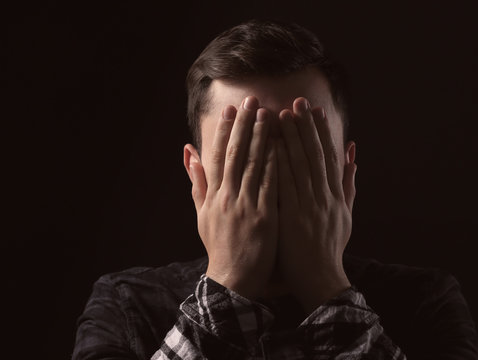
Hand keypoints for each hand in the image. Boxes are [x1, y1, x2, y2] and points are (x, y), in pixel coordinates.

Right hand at [184, 96, 277, 299]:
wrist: (232, 278)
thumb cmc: (218, 246)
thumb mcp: (202, 214)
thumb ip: (197, 182)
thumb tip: (189, 152)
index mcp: (213, 196)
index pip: (218, 156)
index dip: (226, 131)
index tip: (232, 110)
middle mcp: (227, 197)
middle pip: (235, 154)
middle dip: (244, 125)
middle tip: (252, 100)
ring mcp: (245, 206)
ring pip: (252, 165)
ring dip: (261, 137)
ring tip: (268, 113)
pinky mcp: (264, 216)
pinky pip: (269, 185)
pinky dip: (274, 163)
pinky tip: (281, 144)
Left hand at [276, 97, 356, 312]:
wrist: (322, 279)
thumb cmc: (332, 247)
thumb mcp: (347, 214)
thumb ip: (349, 183)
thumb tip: (354, 154)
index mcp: (336, 195)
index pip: (329, 157)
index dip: (322, 132)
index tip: (315, 111)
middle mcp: (324, 197)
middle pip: (315, 155)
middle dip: (305, 127)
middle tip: (296, 102)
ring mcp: (309, 206)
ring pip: (299, 166)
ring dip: (290, 139)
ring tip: (280, 115)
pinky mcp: (292, 217)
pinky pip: (285, 186)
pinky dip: (278, 165)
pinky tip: (270, 147)